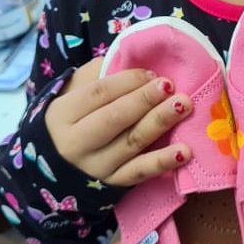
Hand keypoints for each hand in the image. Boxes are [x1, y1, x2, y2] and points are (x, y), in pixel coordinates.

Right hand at [45, 58, 194, 185]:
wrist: (58, 162)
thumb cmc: (76, 115)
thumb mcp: (75, 90)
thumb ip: (100, 74)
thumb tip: (134, 60)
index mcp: (63, 114)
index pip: (98, 93)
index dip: (128, 81)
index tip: (152, 73)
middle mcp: (76, 143)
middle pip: (115, 118)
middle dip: (145, 99)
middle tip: (170, 86)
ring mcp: (96, 166)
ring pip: (132, 143)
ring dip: (160, 123)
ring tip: (183, 106)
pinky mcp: (114, 182)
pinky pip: (141, 172)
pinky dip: (163, 162)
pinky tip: (184, 151)